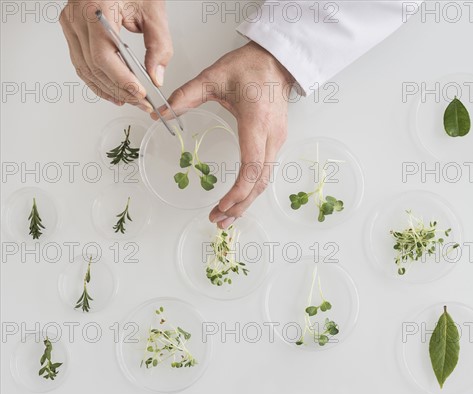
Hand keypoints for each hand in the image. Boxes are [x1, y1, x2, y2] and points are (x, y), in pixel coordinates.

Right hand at [59, 0, 172, 109]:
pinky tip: (113, 91)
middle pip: (94, 66)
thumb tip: (156, 76)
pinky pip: (81, 62)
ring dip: (108, 89)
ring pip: (85, 69)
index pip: (104, 55)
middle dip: (120, 89)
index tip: (140, 94)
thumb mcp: (153, 11)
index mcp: (96, 7)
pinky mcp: (72, 29)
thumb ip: (159, 46)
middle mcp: (77, 16)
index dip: (122, 80)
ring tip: (130, 100)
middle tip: (142, 102)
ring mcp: (71, 23)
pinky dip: (97, 80)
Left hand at [157, 41, 294, 227]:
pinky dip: (252, 189)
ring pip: (265, 181)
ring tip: (226, 217)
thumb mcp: (213, 77)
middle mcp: (271, 137)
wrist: (277, 60)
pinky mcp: (276, 141)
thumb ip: (186, 96)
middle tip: (217, 220)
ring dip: (246, 201)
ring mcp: (277, 140)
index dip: (238, 191)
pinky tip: (238, 199)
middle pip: (259, 182)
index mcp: (256, 123)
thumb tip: (160, 114)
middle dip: (239, 205)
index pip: (252, 167)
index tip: (221, 205)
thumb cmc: (249, 66)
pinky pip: (266, 172)